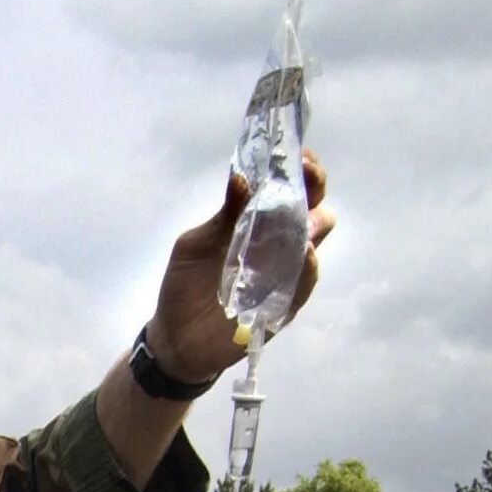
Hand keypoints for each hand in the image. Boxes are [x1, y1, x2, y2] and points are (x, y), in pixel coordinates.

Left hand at [141, 151, 334, 386]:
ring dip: (313, 222)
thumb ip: (222, 215)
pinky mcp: (285, 303)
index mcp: (258, 221)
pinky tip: (304, 252)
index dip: (299, 169)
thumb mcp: (195, 243)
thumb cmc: (185, 285)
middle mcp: (278, 243)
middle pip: (313, 207)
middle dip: (314, 187)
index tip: (297, 155)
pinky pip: (306, 282)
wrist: (175, 337)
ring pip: (315, 240)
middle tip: (305, 175)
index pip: (290, 188)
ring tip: (304, 213)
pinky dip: (308, 266)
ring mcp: (284, 272)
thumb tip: (242, 179)